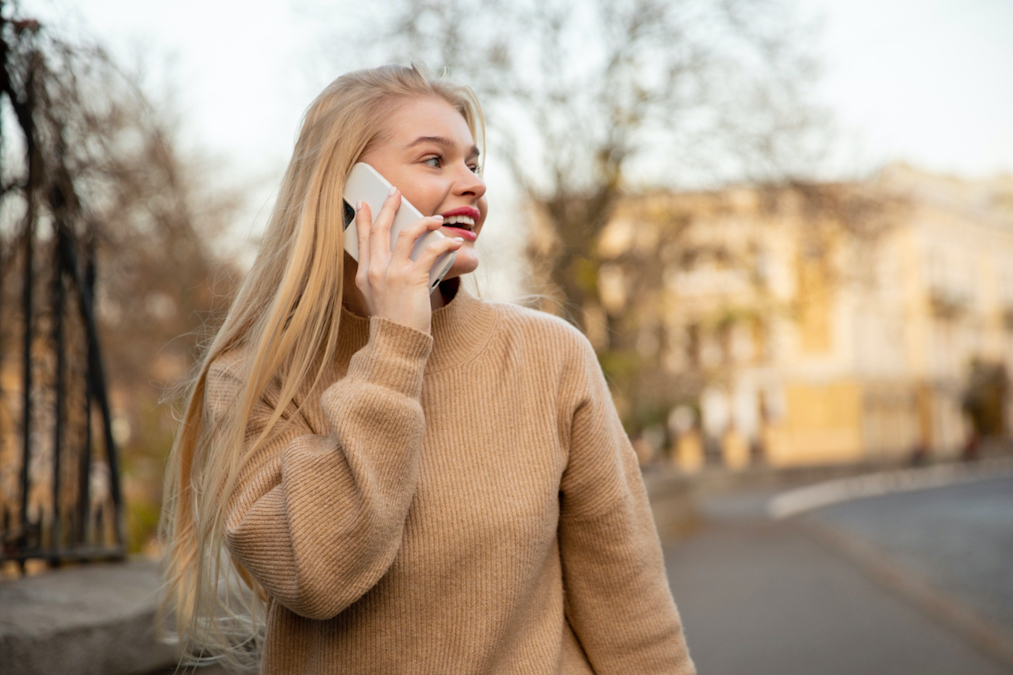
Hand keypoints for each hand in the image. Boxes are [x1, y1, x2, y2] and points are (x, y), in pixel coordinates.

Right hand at [352, 188, 462, 333]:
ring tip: (437, 219)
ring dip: (424, 222)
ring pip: (406, 233)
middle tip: (395, 191)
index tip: (364, 202)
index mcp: (365, 274)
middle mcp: (375, 271)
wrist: (397, 343)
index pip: (362, 239)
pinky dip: (444, 244)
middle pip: (381, 229)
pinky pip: (430, 251)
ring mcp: (392, 274)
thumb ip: (384, 276)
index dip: (363, 219)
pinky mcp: (412, 279)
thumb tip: (403, 256)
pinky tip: (454, 243)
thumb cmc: (394, 322)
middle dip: (389, 206)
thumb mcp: (379, 297)